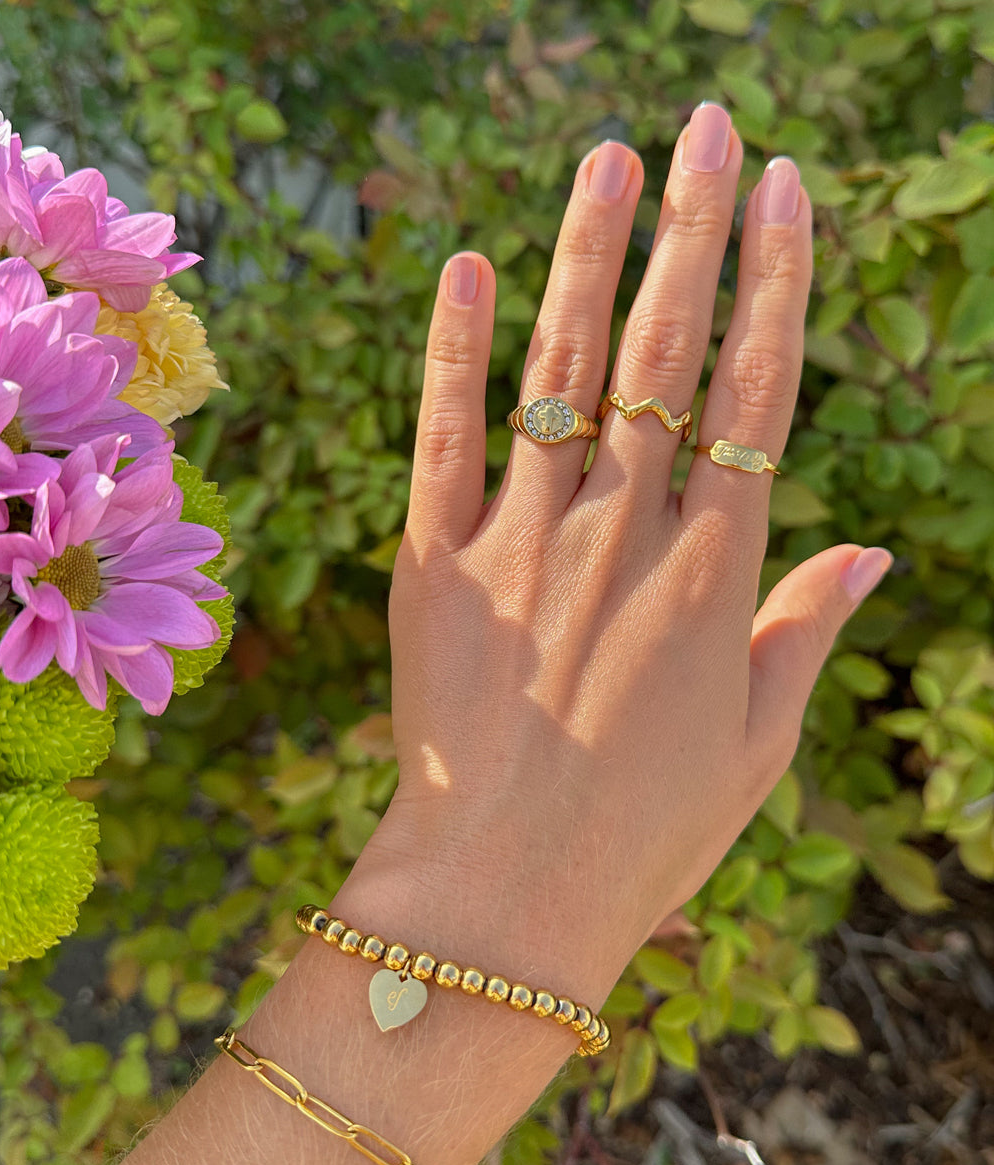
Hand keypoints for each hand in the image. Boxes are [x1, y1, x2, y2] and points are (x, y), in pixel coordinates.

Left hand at [375, 105, 889, 996]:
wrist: (503, 897)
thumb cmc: (643, 834)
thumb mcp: (756, 745)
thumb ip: (805, 631)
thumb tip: (873, 551)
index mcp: (712, 578)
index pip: (758, 397)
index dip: (776, 284)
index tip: (788, 193)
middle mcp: (622, 539)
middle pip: (669, 357)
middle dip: (695, 231)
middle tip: (712, 127)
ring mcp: (522, 547)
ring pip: (563, 374)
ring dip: (588, 259)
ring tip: (611, 160)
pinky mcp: (431, 570)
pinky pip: (443, 442)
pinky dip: (452, 353)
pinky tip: (465, 266)